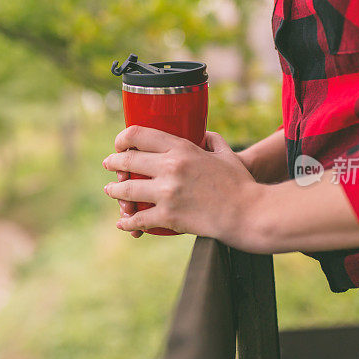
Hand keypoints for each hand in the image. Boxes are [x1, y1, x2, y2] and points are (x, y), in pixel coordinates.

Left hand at [102, 126, 358, 253]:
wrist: (249, 213)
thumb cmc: (241, 184)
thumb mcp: (226, 154)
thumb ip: (212, 140)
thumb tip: (203, 135)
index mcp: (182, 149)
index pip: (140, 134)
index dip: (123, 138)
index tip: (119, 143)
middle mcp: (170, 167)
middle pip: (127, 160)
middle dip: (113, 162)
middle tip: (108, 164)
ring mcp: (167, 193)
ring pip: (126, 190)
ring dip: (114, 191)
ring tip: (111, 191)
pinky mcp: (169, 217)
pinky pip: (138, 219)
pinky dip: (127, 223)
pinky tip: (123, 223)